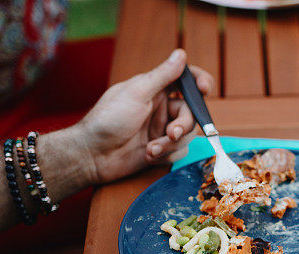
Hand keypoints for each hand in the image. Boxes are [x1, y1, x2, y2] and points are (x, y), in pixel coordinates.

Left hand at [75, 49, 213, 184]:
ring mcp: (161, 129)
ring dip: (171, 143)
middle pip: (191, 112)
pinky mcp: (162, 149)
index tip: (205, 89)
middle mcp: (161, 108)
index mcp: (154, 89)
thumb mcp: (137, 93)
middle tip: (172, 133)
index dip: (199, 82)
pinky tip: (148, 155)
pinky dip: (166, 155)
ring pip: (187, 135)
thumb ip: (162, 76)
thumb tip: (181, 54)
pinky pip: (179, 151)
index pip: (184, 80)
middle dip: (183, 125)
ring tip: (151, 148)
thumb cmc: (108, 120)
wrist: (93, 155)